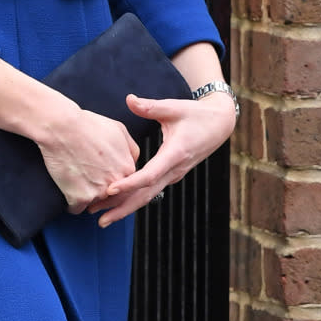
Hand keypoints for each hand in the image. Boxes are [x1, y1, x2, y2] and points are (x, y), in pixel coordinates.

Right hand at [37, 101, 139, 212]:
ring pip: (94, 203)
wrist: (62, 127)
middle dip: (101, 190)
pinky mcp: (79, 198)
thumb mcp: (120, 130)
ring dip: (85, 196)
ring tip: (77, 177)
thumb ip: (131, 150)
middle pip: (110, 197)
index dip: (112, 179)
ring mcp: (98, 193)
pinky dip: (71, 202)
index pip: (125, 185)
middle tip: (88, 177)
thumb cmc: (87, 125)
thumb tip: (133, 161)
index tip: (102, 175)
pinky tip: (68, 186)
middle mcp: (116, 183)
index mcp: (128, 168)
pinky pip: (76, 209)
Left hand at [91, 89, 235, 226]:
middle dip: (123, 208)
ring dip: (126, 208)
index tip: (111, 189)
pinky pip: (151, 190)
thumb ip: (150, 106)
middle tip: (100, 220)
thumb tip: (129, 99)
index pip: (150, 174)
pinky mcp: (171, 174)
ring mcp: (173, 175)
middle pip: (146, 195)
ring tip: (103, 219)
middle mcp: (174, 169)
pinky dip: (134, 199)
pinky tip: (118, 204)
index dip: (130, 183)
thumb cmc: (196, 114)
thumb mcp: (174, 107)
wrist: (220, 125)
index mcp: (175, 153)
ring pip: (148, 196)